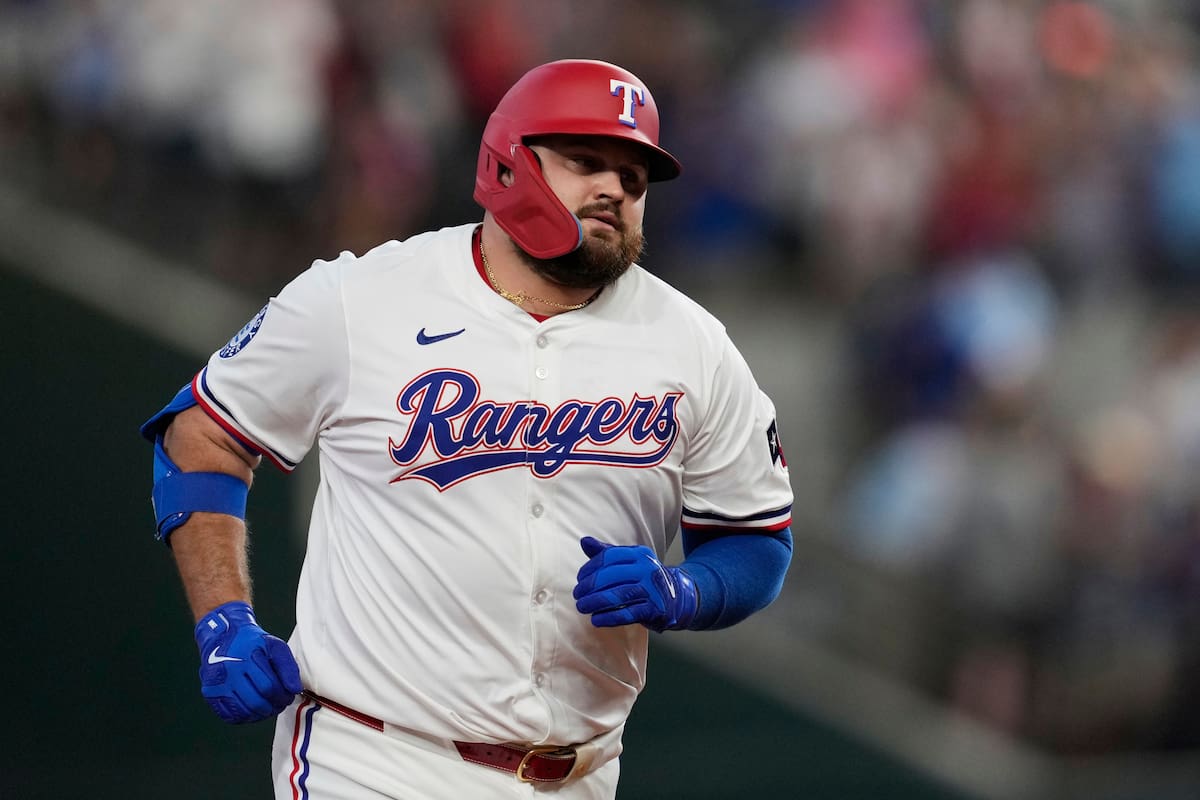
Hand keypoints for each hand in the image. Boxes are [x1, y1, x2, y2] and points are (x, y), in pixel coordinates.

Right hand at [193, 601, 301, 723]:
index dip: (283, 696)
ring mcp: (216, 684)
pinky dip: (246, 717)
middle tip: (281, 704)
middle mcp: (229, 672)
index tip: (289, 696)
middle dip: (274, 707)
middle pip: (256, 702)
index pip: (269, 687)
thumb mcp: (274, 646)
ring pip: (244, 712)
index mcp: (246, 658)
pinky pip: (230, 716)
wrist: (222, 638)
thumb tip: (295, 690)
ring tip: (270, 708)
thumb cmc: (252, 644)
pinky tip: (254, 710)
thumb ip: (288, 667)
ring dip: (261, 714)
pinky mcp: (210, 694)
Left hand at [573, 536, 697, 631]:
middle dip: (589, 587)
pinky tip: (596, 620)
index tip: (579, 579)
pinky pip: (628, 614)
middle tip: (577, 596)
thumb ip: (606, 552)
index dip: (590, 568)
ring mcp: (652, 589)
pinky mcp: (654, 609)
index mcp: (639, 554)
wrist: (677, 597)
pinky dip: (609, 617)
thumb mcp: (628, 562)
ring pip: (617, 595)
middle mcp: (647, 569)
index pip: (608, 558)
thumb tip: (584, 541)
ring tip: (582, 607)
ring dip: (595, 602)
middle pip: (611, 576)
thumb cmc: (644, 579)